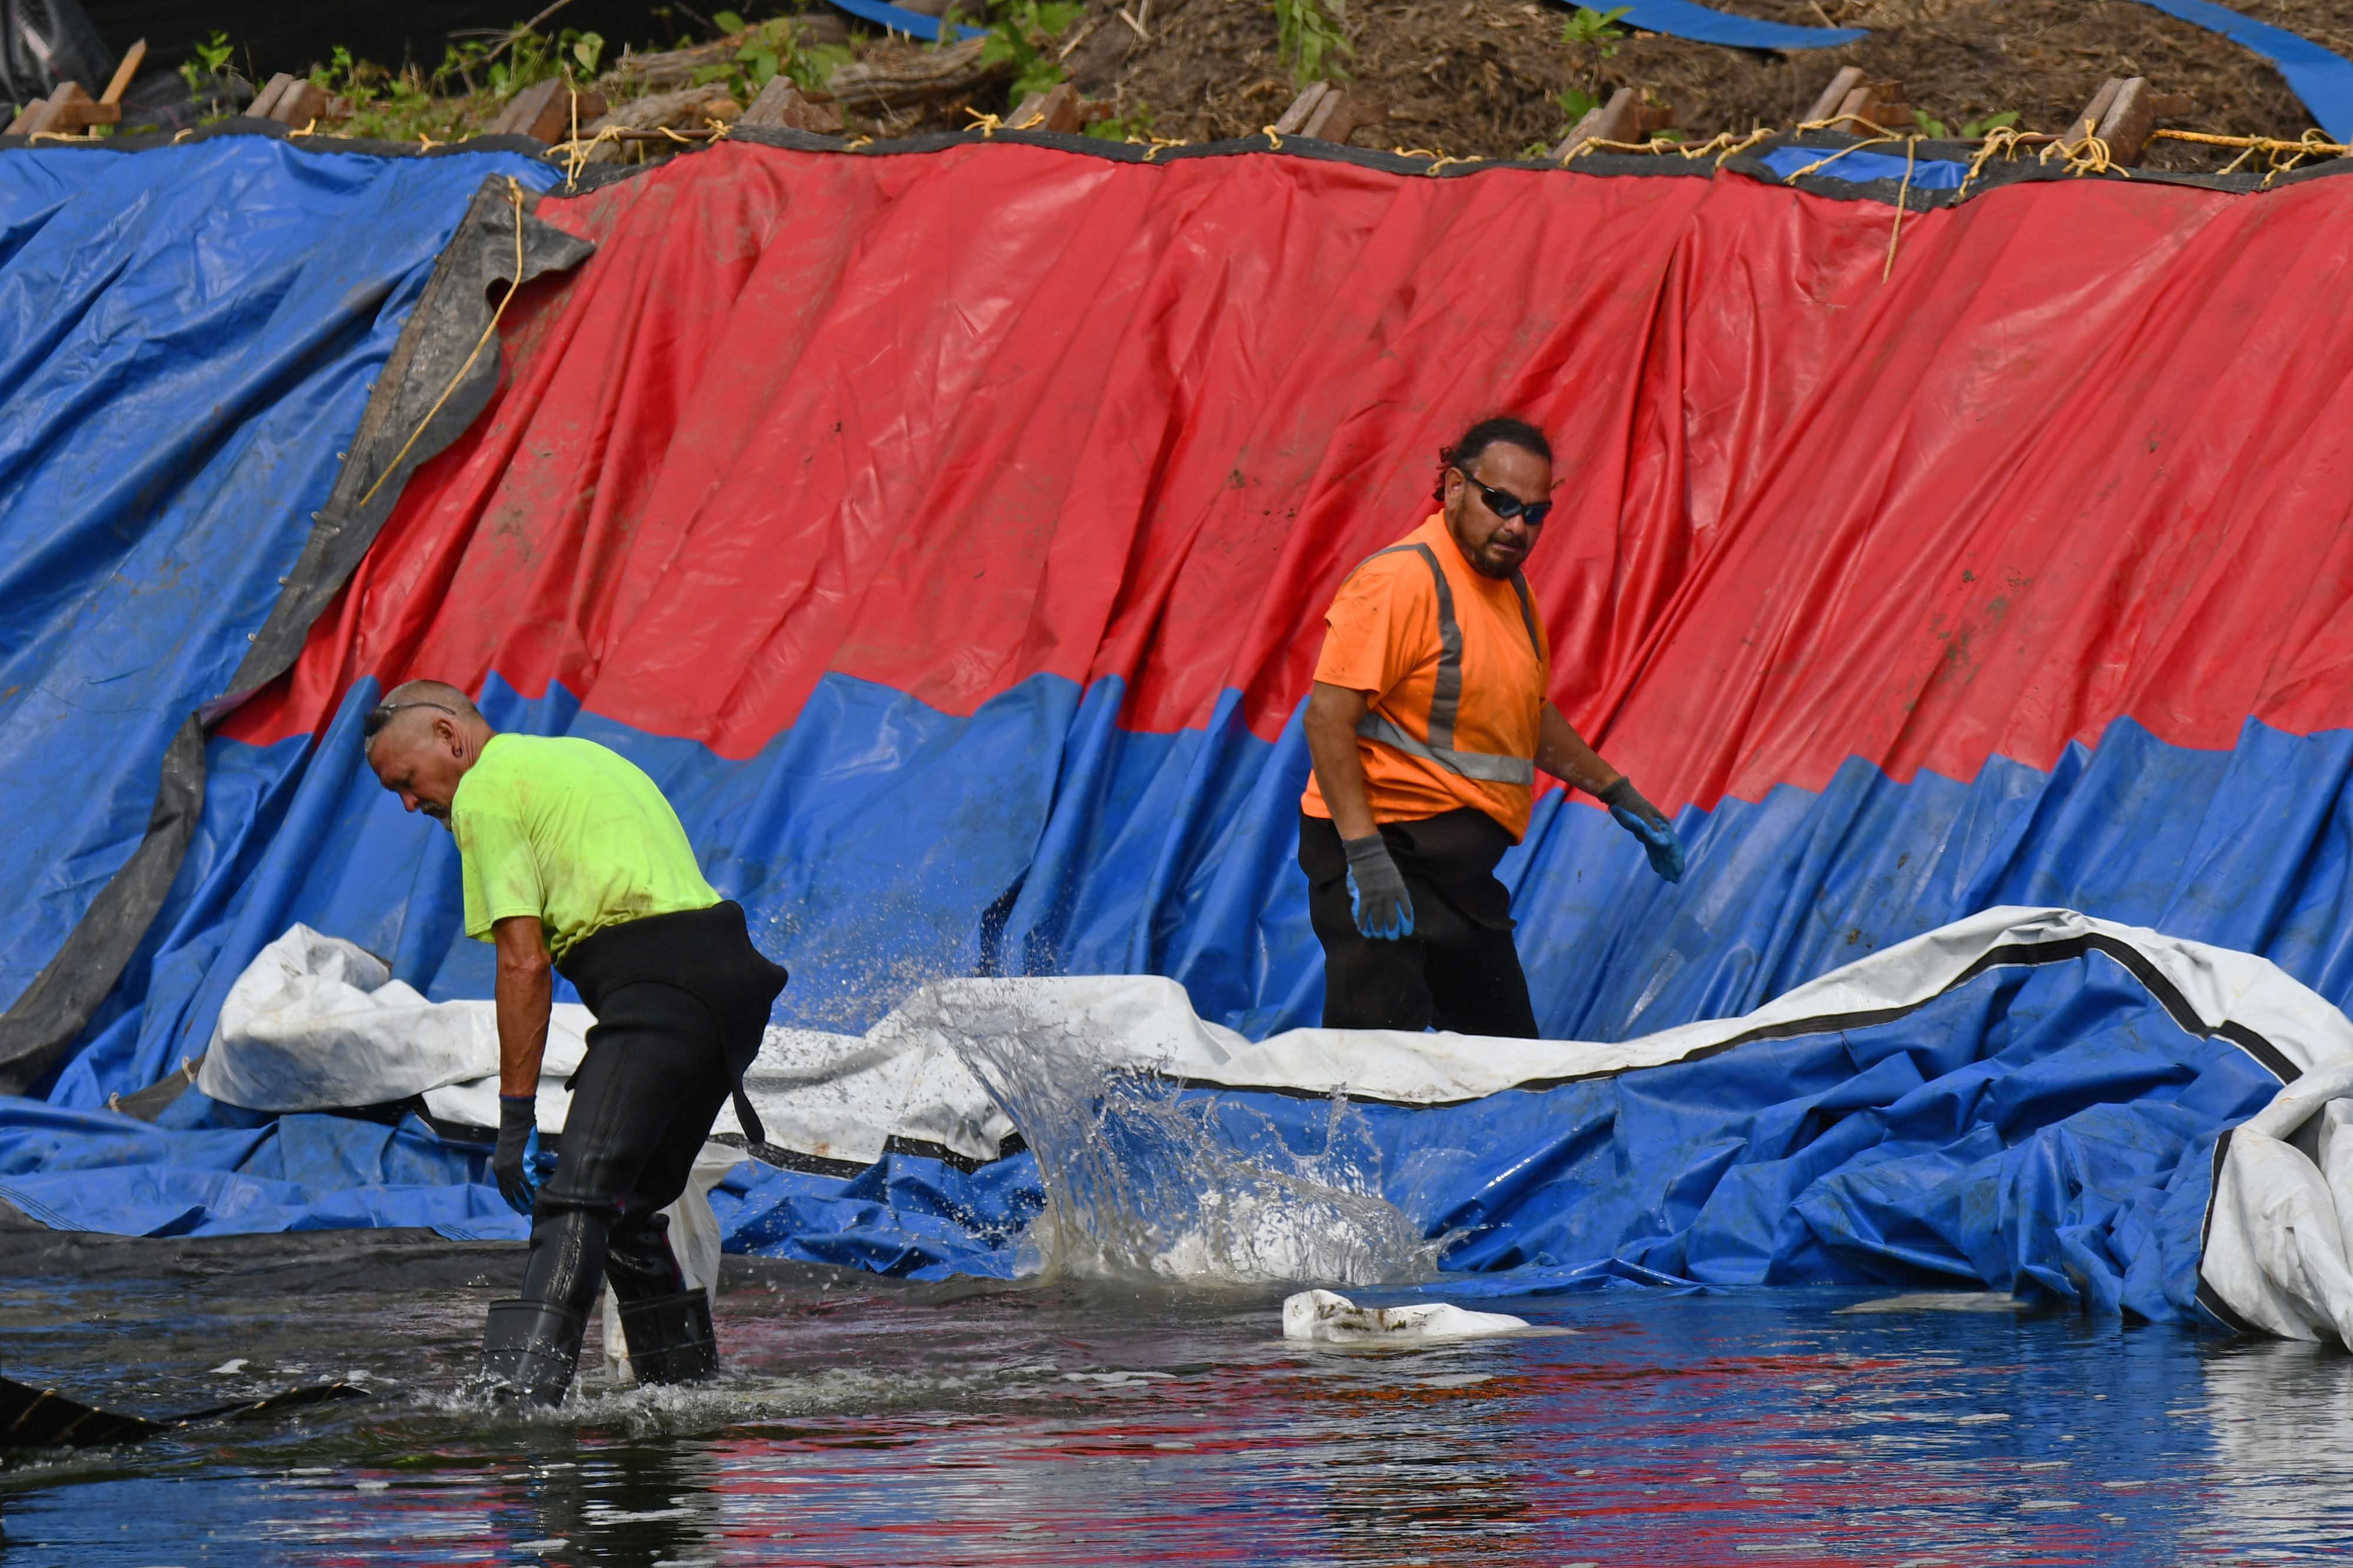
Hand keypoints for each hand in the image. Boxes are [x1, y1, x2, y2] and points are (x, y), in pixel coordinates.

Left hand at [492, 1094, 539, 1214]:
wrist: (515, 1123)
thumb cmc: (512, 1135)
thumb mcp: (506, 1154)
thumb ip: (512, 1167)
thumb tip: (523, 1175)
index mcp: (498, 1170)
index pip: (504, 1191)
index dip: (512, 1201)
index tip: (518, 1208)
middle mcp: (503, 1173)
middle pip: (512, 1194)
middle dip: (520, 1204)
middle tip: (528, 1212)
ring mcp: (512, 1170)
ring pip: (521, 1190)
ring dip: (529, 1199)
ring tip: (536, 1205)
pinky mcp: (522, 1165)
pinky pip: (530, 1181)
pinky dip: (535, 1188)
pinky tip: (541, 1193)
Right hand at [1342, 832, 1415, 939]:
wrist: (1369, 855)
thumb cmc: (1383, 864)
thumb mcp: (1396, 877)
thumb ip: (1397, 891)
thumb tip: (1397, 904)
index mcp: (1400, 890)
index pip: (1406, 910)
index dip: (1407, 923)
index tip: (1406, 931)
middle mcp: (1390, 896)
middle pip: (1392, 918)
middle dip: (1392, 930)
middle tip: (1391, 936)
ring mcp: (1377, 897)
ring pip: (1378, 919)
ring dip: (1378, 929)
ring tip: (1378, 935)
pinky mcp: (1364, 896)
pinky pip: (1364, 914)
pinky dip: (1363, 923)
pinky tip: (1363, 930)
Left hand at [1602, 777, 1685, 883]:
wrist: (1619, 796)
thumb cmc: (1630, 805)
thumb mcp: (1640, 816)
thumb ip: (1652, 830)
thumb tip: (1665, 843)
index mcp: (1663, 826)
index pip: (1672, 845)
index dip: (1676, 859)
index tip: (1679, 871)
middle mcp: (1661, 830)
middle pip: (1668, 851)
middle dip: (1672, 865)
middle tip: (1674, 880)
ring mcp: (1653, 832)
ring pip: (1660, 852)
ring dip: (1664, 864)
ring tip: (1668, 878)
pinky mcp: (1645, 834)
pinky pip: (1652, 849)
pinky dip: (1655, 859)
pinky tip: (1657, 868)